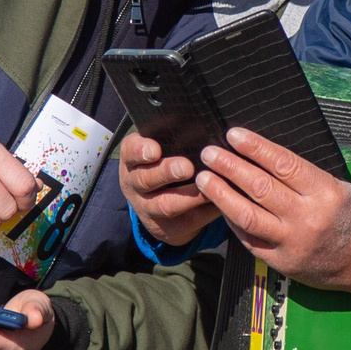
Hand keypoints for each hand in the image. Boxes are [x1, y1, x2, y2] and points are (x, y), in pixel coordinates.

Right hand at [121, 133, 220, 248]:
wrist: (162, 210)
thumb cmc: (166, 166)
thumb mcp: (161, 151)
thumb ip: (172, 139)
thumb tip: (201, 121)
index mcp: (133, 160)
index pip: (131, 152)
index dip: (141, 151)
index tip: (155, 149)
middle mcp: (136, 185)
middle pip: (146, 179)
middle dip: (166, 172)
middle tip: (187, 167)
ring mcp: (149, 209)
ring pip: (164, 204)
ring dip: (187, 196)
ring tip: (206, 186)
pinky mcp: (170, 228)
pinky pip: (188, 220)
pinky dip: (205, 210)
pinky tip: (219, 201)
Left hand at [196, 129, 350, 297]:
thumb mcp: (341, 189)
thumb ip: (305, 177)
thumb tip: (266, 158)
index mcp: (325, 193)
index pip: (282, 163)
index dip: (255, 147)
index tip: (234, 135)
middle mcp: (306, 217)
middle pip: (259, 186)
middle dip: (230, 166)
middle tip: (210, 153)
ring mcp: (292, 242)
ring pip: (247, 215)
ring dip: (221, 194)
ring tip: (204, 178)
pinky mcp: (282, 262)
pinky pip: (250, 239)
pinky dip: (233, 221)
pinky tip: (221, 206)